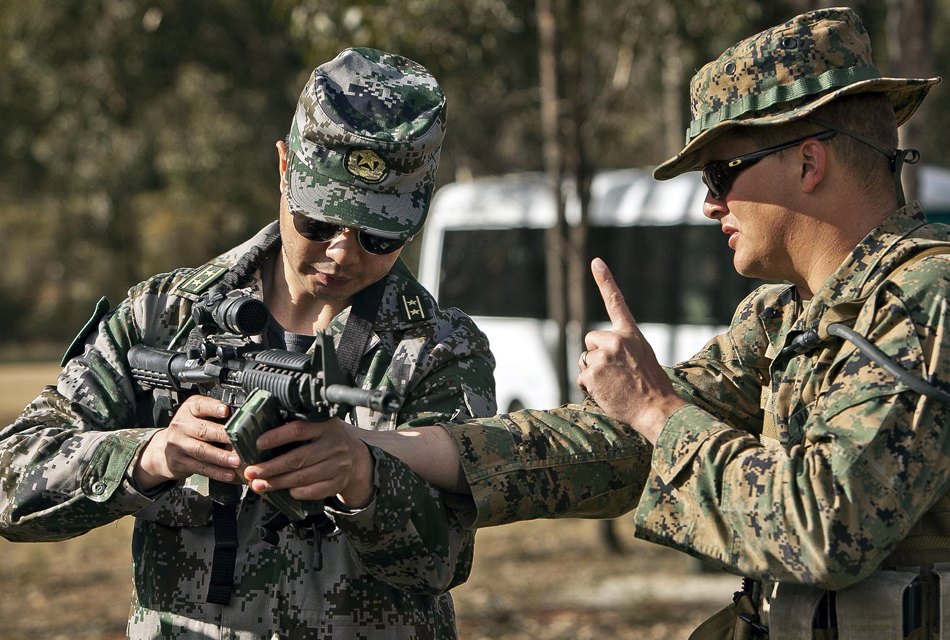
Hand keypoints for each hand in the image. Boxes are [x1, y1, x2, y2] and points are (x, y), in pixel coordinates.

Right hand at [134, 395, 239, 490]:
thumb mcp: (197, 415)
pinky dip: (216, 472)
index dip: (213, 408)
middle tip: (239, 441)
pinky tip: (228, 474)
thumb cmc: (189, 429)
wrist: (162, 449)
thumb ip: (214, 414)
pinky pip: (200, 467)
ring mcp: (178, 445)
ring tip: (236, 461)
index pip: (200, 405)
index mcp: (189, 410)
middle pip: (203, 430)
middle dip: (222, 436)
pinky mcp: (180, 462)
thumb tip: (241, 419)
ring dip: (221, 457)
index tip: (226, 411)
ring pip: (201, 451)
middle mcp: (181, 425)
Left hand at [243, 417, 374, 508]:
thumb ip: (293, 428)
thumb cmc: (325, 438)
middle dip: (271, 467)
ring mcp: (339, 465)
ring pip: (304, 477)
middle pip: (298, 458)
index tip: (258, 444)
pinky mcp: (339, 482)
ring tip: (259, 485)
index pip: (298, 430)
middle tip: (251, 472)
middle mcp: (335, 444)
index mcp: (325, 425)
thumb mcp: (316, 425)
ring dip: (278, 483)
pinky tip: (285, 491)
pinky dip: (298, 492)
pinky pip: (315, 491)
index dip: (277, 437)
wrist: (355, 455)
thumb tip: (257, 435)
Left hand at [576, 258, 686, 443]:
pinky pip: (582, 378)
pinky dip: (590, 388)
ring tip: (614, 384)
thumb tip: (601, 349)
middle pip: (590, 340)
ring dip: (593, 372)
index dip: (605, 281)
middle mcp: (615, 340)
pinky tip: (607, 393)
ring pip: (584, 360)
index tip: (595, 261)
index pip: (616, 302)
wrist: (657, 409)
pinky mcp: (592, 373)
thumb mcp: (643, 356)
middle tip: (616, 372)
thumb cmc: (652, 387)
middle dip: (596, 354)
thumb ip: (624, 347)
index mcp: (631, 334)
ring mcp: (602, 356)